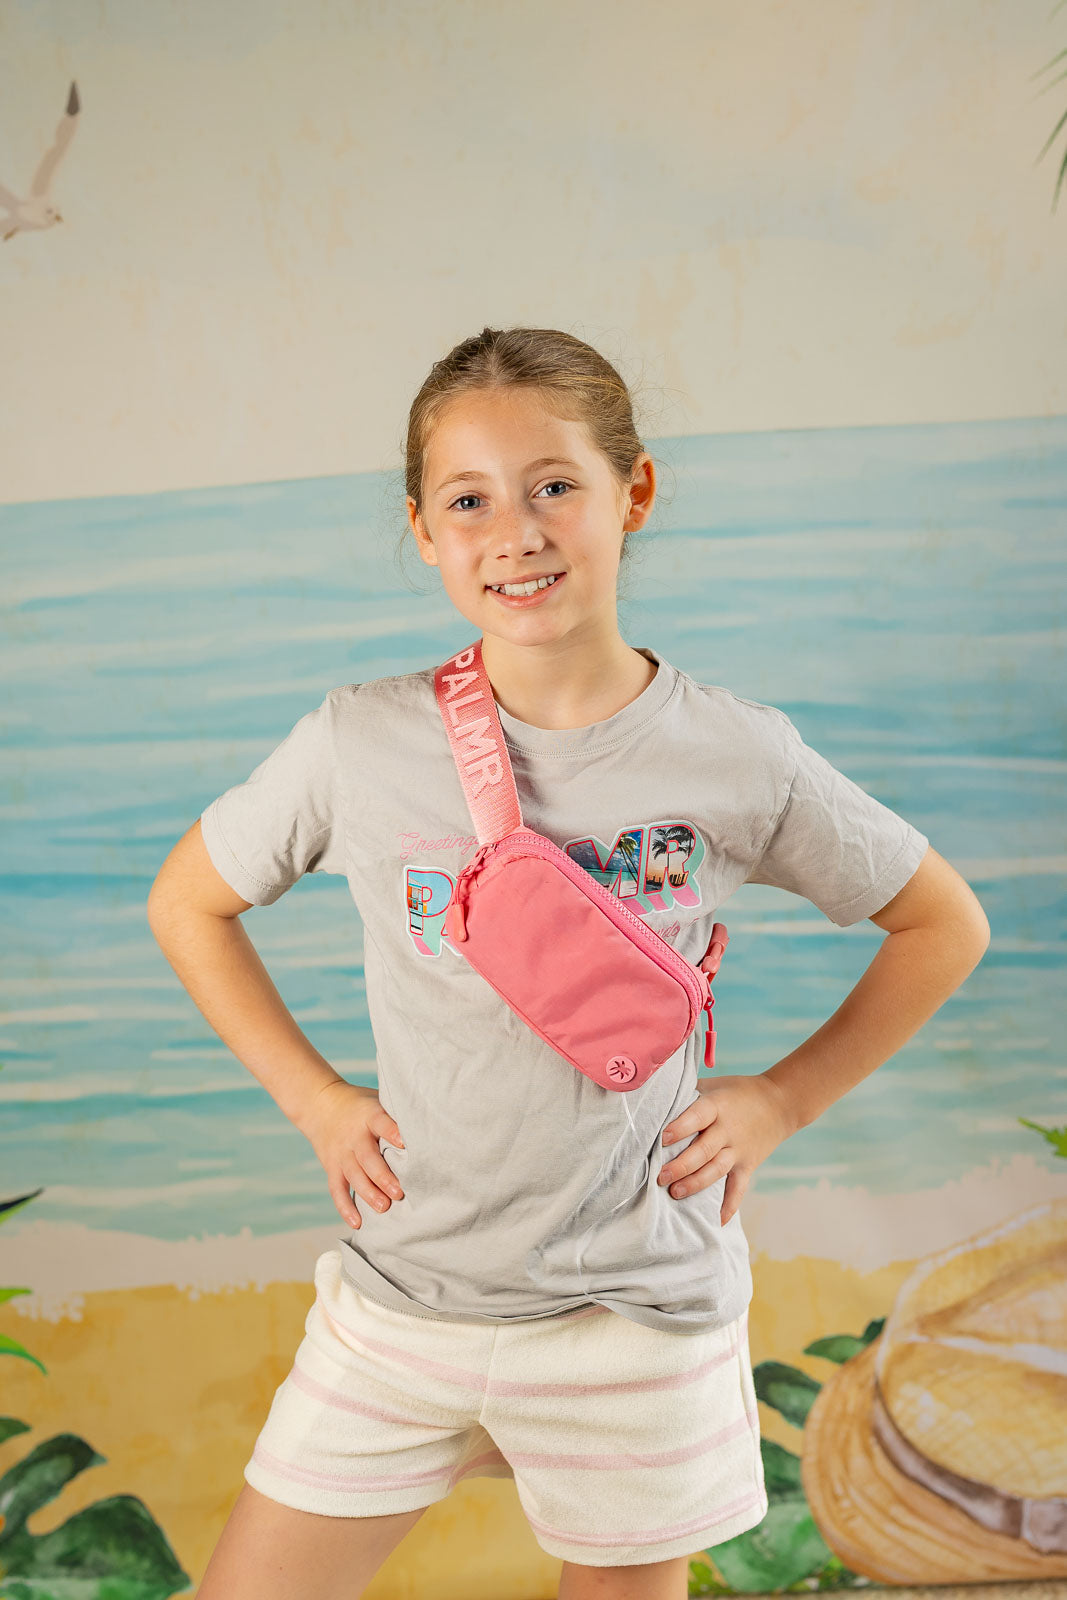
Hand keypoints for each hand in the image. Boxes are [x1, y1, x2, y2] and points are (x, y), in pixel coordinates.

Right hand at [298, 1078, 405, 1230]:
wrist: (321, 1104)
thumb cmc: (361, 1106)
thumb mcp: (377, 1100)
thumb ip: (397, 1114)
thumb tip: (433, 1124)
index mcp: (369, 1116)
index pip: (380, 1123)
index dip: (391, 1132)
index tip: (404, 1143)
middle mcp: (354, 1136)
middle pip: (367, 1157)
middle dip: (383, 1176)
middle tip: (399, 1192)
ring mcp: (341, 1153)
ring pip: (353, 1175)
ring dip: (368, 1193)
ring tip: (384, 1207)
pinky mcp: (332, 1167)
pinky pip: (337, 1189)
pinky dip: (345, 1207)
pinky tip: (357, 1222)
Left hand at [658, 1072, 795, 1225]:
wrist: (780, 1102)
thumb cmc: (738, 1091)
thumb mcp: (714, 1085)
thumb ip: (688, 1094)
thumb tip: (654, 1100)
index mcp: (717, 1106)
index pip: (698, 1116)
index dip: (681, 1127)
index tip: (664, 1138)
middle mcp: (728, 1130)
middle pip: (704, 1150)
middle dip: (681, 1165)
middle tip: (661, 1177)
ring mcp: (739, 1149)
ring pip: (716, 1170)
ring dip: (696, 1183)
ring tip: (675, 1193)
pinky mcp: (748, 1165)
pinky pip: (739, 1188)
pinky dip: (730, 1206)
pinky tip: (717, 1221)